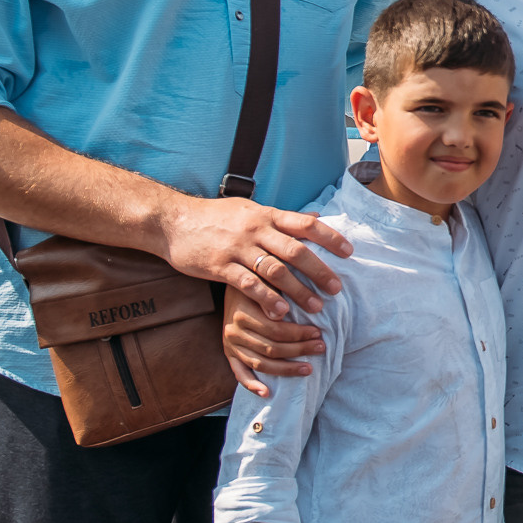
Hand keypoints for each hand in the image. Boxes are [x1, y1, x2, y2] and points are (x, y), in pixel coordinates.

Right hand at [158, 196, 351, 323]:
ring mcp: (238, 248)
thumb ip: (280, 218)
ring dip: (299, 290)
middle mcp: (256, 229)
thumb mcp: (250, 210)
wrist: (173, 220)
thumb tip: (314, 217)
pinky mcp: (220, 266)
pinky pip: (249, 284)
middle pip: (296, 251)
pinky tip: (281, 312)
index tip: (349, 252)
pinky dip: (267, 299)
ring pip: (276, 271)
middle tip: (337, 289)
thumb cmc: (216, 217)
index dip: (330, 238)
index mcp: (266, 215)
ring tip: (316, 307)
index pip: (306, 224)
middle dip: (320, 271)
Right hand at [223, 289, 327, 397]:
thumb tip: (309, 301)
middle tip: (321, 347)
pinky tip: (267, 393)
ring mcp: (231, 344)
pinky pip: (239, 373)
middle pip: (271, 347)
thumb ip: (281, 292)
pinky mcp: (229, 354)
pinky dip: (252, 385)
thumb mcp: (267, 281)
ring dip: (286, 369)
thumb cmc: (258, 280)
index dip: (299, 333)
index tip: (319, 332)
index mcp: (243, 312)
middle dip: (300, 349)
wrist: (233, 278)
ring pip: (261, 363)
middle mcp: (234, 330)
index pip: (275, 330)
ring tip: (309, 368)